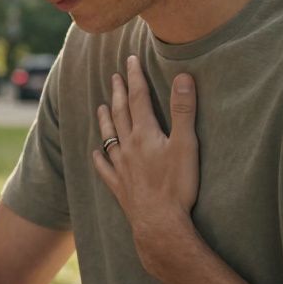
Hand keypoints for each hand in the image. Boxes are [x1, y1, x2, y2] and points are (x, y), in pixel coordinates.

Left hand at [91, 56, 198, 268]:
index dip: (135, 77)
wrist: (159, 223)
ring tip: (100, 107)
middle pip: (120, 114)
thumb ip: (184, 110)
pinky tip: (96, 153)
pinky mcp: (120, 187)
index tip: (130, 59)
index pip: (138, 98)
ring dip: (105, 119)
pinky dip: (100, 158)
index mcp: (145, 134)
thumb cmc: (176, 185)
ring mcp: (121, 168)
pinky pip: (105, 169)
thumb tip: (183, 77)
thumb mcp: (186, 144)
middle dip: (118, 93)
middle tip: (114, 76)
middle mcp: (128, 147)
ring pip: (109, 137)